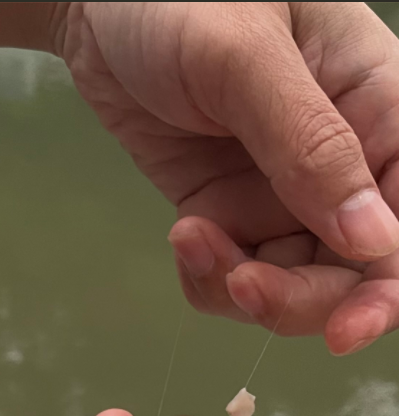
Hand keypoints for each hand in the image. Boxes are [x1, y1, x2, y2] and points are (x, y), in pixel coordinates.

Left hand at [57, 3, 398, 354]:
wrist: (99, 11)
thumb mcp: (245, 58)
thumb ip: (310, 144)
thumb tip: (373, 238)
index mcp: (380, 107)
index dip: (388, 284)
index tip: (346, 329)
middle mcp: (342, 160)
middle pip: (354, 270)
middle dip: (299, 297)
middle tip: (239, 283)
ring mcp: (283, 192)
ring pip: (292, 283)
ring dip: (242, 287)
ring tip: (193, 239)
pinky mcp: (230, 210)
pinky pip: (234, 274)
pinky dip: (208, 276)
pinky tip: (184, 237)